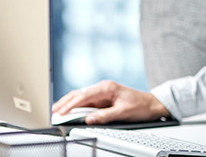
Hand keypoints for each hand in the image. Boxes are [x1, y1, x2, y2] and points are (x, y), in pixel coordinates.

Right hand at [52, 80, 169, 124]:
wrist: (151, 104)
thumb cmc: (140, 106)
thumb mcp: (123, 112)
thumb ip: (105, 116)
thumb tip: (89, 119)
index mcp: (107, 87)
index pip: (84, 96)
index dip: (71, 105)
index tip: (61, 112)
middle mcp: (103, 87)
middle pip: (79, 94)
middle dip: (65, 102)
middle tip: (53, 111)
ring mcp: (103, 92)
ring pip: (81, 96)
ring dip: (69, 103)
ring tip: (57, 111)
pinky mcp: (104, 98)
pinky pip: (87, 101)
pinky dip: (77, 105)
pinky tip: (70, 110)